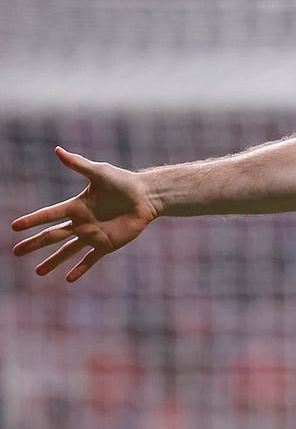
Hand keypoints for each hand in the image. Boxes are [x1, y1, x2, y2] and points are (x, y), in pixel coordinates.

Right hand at [11, 147, 158, 281]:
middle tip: (16, 252)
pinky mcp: (107, 244)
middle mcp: (81, 222)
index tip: (14, 226)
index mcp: (76, 206)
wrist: (148, 196)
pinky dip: (80, 269)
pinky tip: (69, 279)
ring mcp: (93, 235)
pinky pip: (91, 259)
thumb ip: (78, 164)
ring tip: (38, 272)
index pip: (49, 215)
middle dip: (34, 244)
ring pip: (67, 250)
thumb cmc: (124, 182)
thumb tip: (57, 150)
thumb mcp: (99, 172)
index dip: (32, 220)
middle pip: (52, 236)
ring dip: (53, 261)